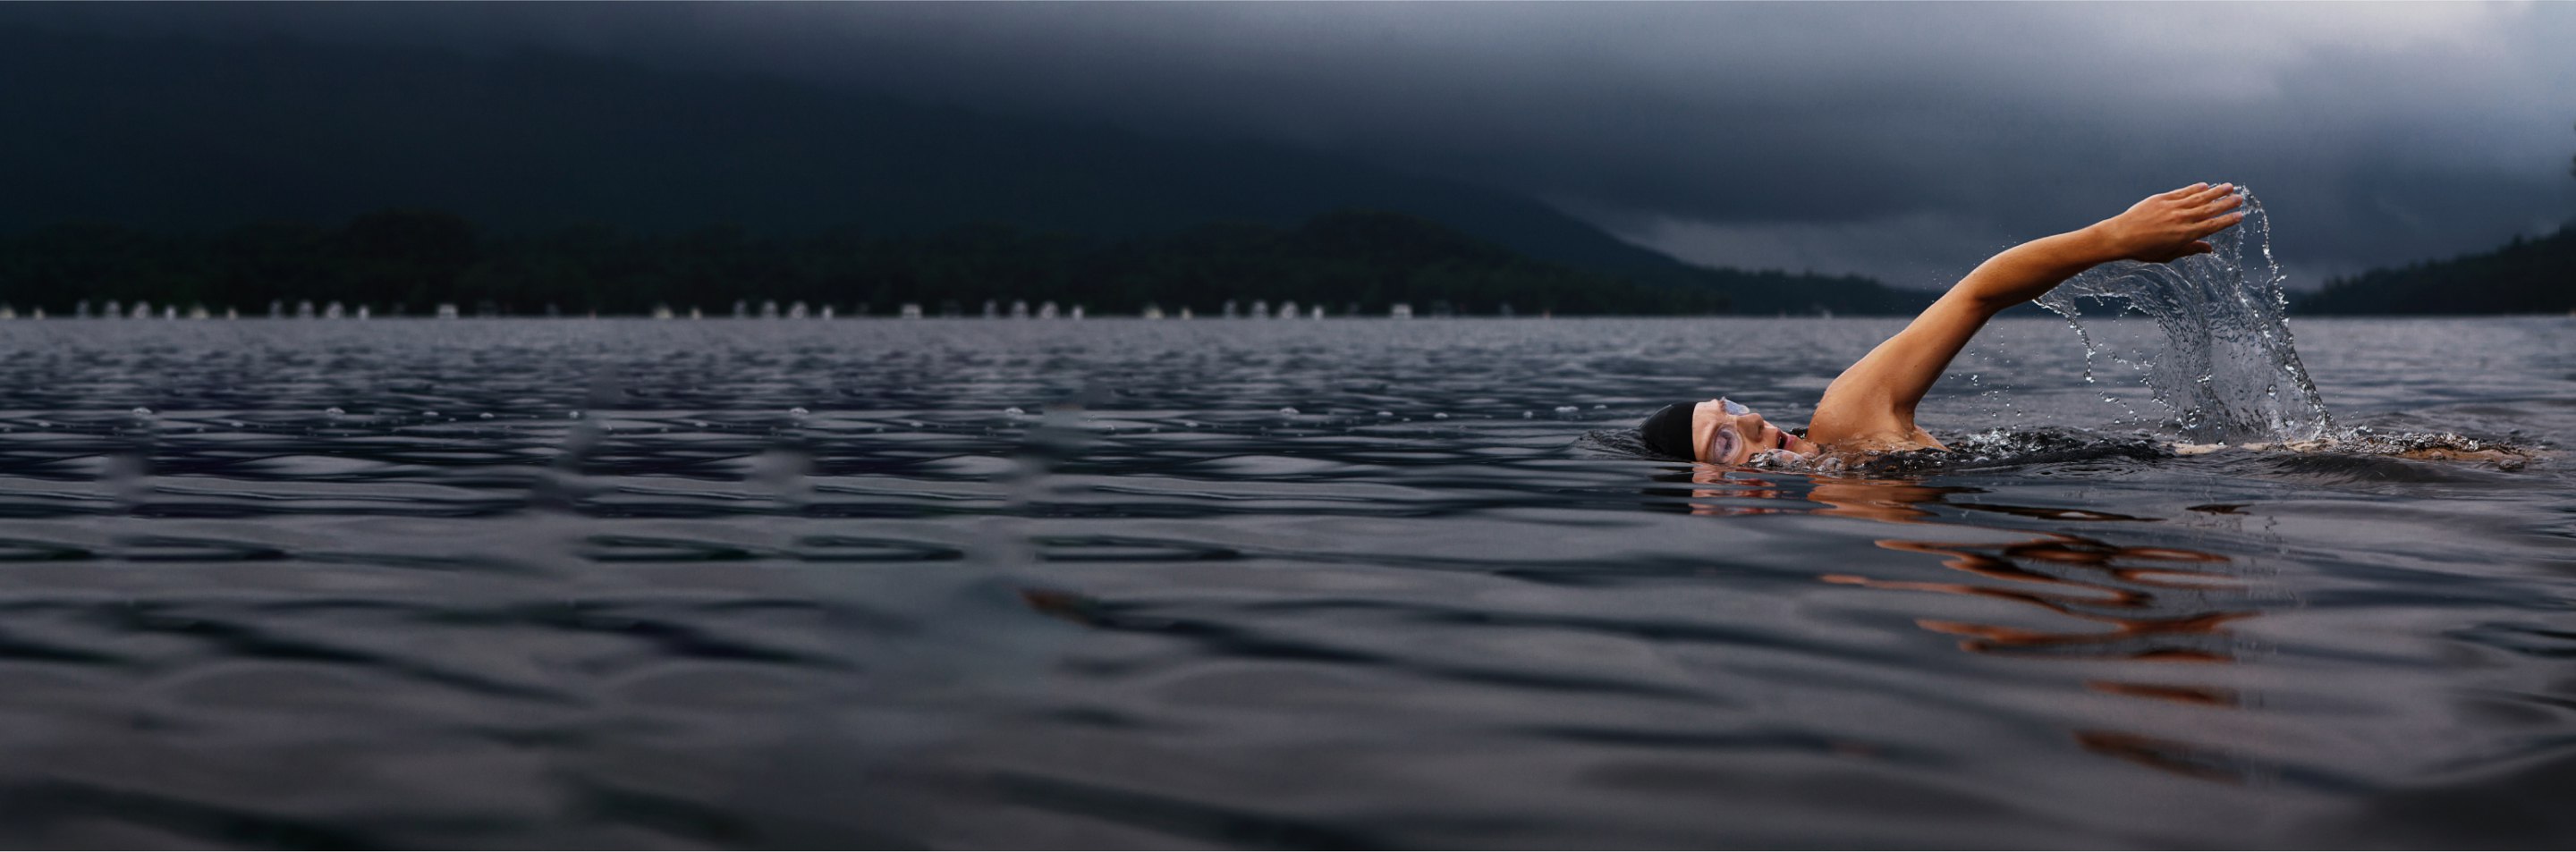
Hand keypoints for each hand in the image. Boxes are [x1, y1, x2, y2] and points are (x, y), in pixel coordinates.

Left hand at [2088, 183, 2246, 263]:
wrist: (2120, 236)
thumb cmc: (2143, 250)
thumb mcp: (2168, 254)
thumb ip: (2190, 249)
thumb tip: (2209, 249)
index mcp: (2185, 235)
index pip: (2212, 226)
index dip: (2227, 220)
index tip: (2240, 216)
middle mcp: (2181, 219)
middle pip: (2210, 209)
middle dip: (2227, 203)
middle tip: (2240, 198)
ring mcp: (2172, 207)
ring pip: (2199, 197)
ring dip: (2216, 192)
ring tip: (2229, 187)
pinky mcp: (2162, 199)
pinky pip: (2182, 192)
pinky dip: (2195, 188)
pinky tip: (2205, 185)